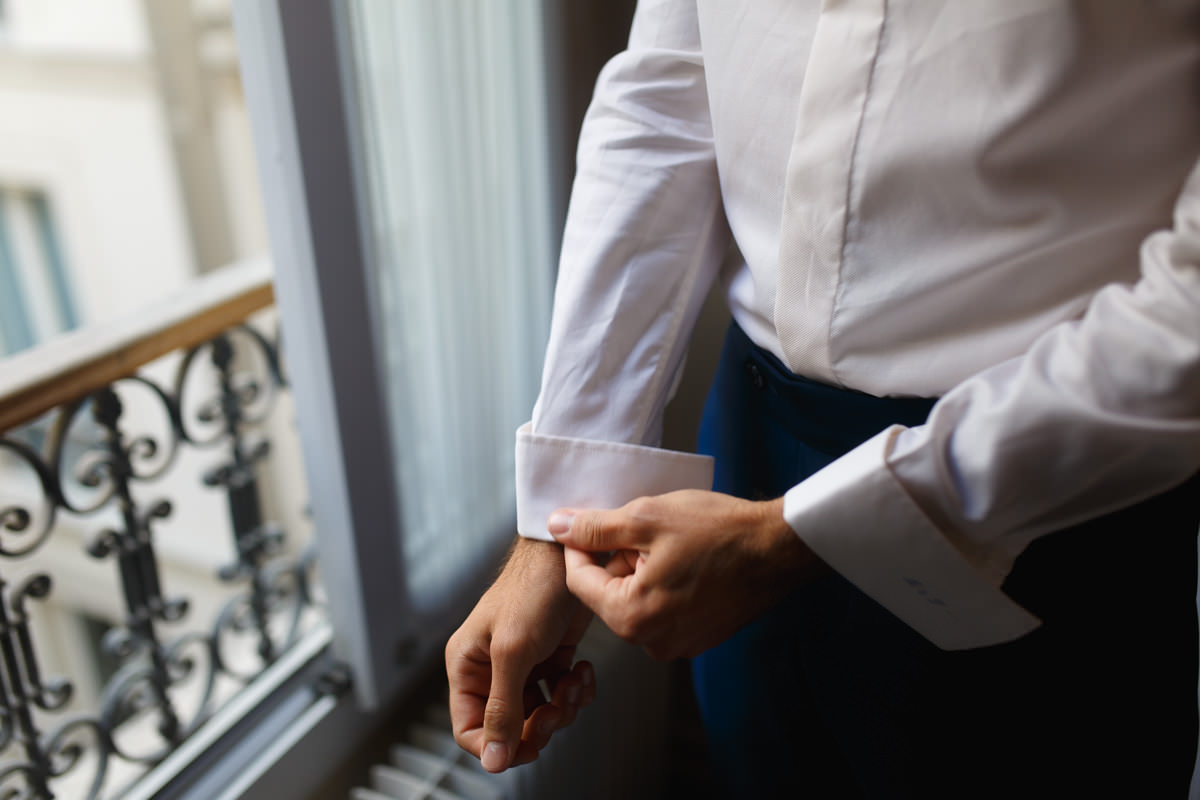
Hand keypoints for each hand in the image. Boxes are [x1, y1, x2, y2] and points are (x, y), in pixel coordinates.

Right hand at [446, 537, 594, 772]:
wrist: (570, 552)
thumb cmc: (533, 588)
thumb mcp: (514, 651)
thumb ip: (503, 708)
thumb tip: (495, 760)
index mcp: (467, 666)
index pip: (470, 730)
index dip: (499, 746)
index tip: (531, 745)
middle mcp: (490, 667)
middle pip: (509, 726)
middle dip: (540, 725)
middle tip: (560, 710)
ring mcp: (522, 663)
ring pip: (538, 713)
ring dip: (563, 707)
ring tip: (575, 683)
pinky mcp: (549, 655)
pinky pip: (560, 693)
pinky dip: (575, 690)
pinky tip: (583, 670)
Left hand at [549, 490, 824, 660]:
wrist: (777, 548)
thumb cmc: (717, 531)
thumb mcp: (646, 518)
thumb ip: (595, 528)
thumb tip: (557, 526)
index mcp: (632, 617)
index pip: (578, 582)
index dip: (580, 546)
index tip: (593, 523)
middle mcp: (651, 642)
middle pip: (608, 594)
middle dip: (617, 560)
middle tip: (644, 530)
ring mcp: (678, 644)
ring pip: (636, 601)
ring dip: (641, 572)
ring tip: (670, 544)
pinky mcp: (698, 638)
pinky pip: (663, 611)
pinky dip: (664, 585)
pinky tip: (687, 561)